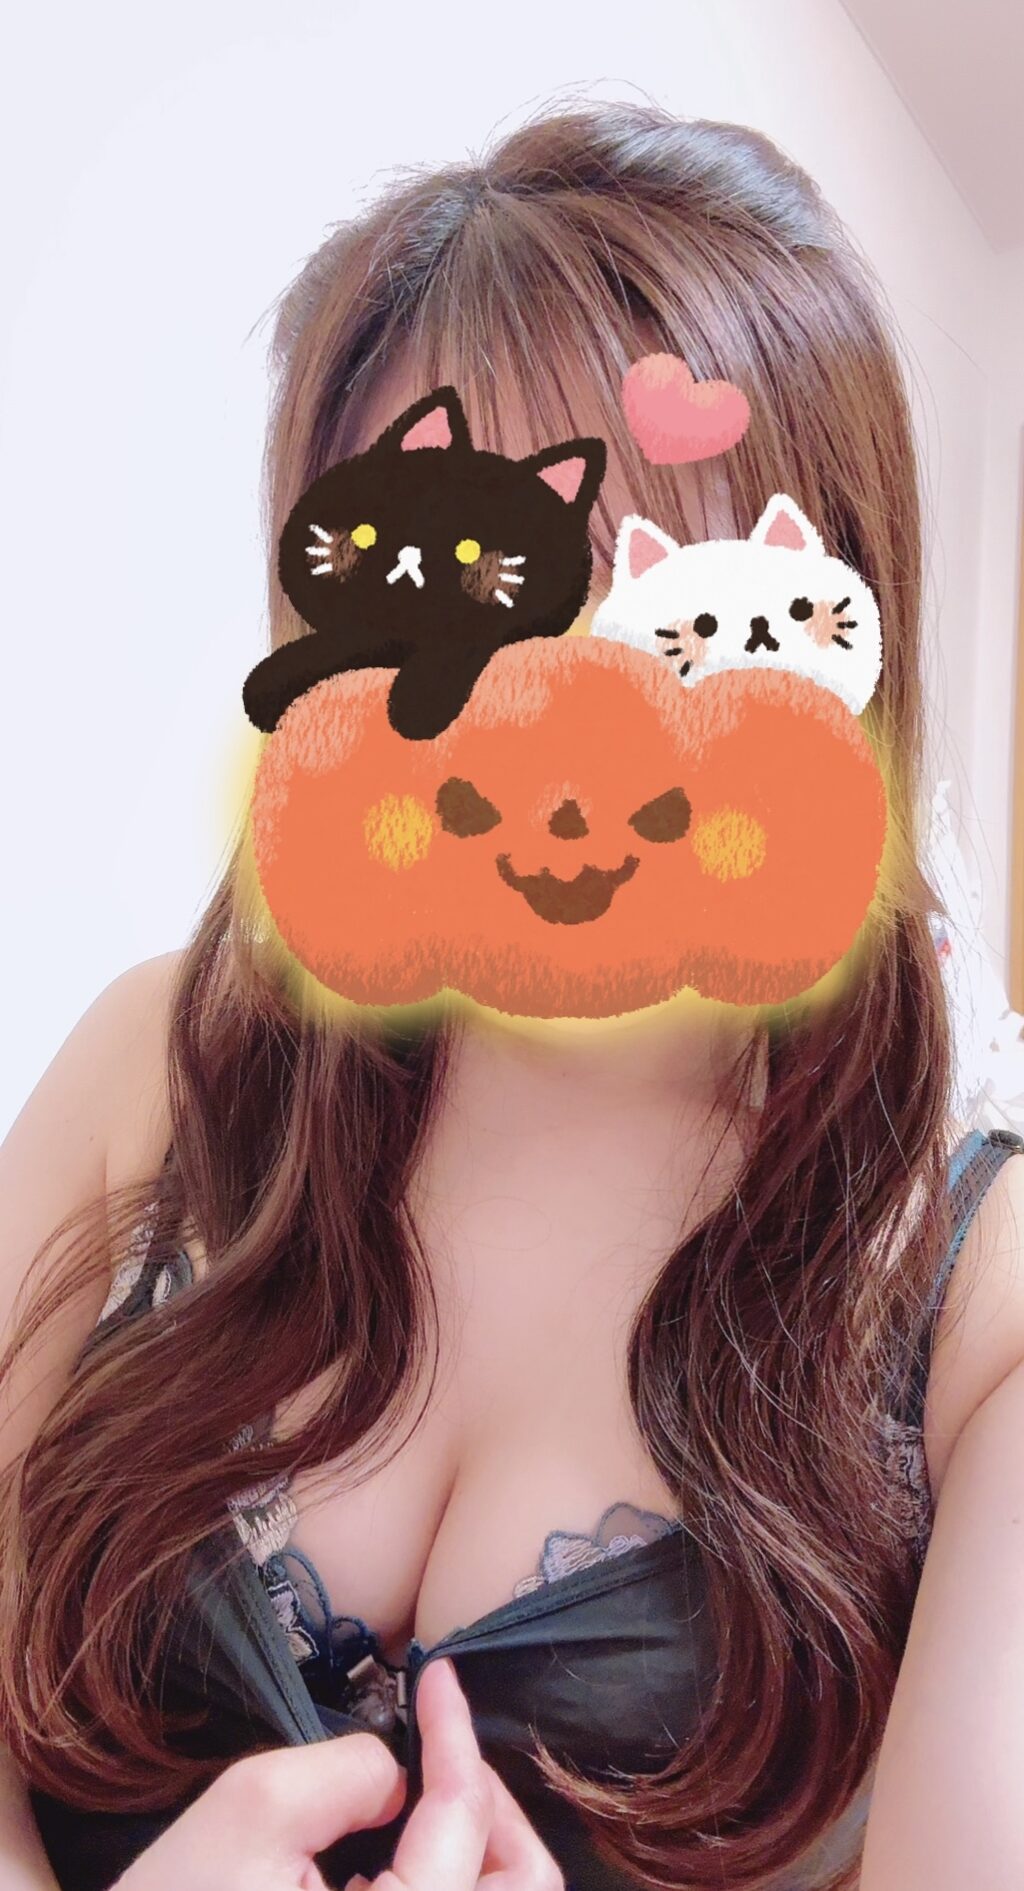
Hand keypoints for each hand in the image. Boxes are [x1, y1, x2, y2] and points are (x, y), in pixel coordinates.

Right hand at [113, 1657, 562, 1889]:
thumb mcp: (252, 1810)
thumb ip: (347, 1771)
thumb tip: (401, 1774)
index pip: (465, 1818)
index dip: (455, 1733)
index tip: (438, 1677)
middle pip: (524, 1884)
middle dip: (492, 1805)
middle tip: (443, 1751)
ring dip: (481, 1848)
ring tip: (429, 1798)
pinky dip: (455, 1883)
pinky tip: (404, 1853)